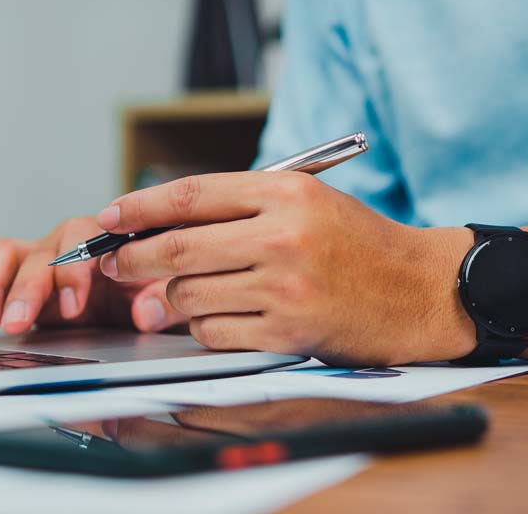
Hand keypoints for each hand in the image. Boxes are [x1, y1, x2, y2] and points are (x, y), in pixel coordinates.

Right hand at [0, 217, 184, 333]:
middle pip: (41, 252)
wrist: (139, 299)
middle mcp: (69, 243)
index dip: (75, 272)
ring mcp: (40, 259)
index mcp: (109, 240)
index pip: (87, 241)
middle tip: (16, 322)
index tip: (74, 307)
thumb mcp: (167, 298)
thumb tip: (147, 314)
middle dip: (27, 288)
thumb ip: (162, 303)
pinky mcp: (17, 278)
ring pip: (5, 255)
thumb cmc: (152, 289)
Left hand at [94, 172, 476, 365]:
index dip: (138, 207)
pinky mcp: (288, 333)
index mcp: (285, 193)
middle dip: (131, 258)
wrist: (418, 290)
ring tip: (181, 293)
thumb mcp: (307, 202)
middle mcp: (282, 236)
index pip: (191, 196)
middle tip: (113, 264)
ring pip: (191, 294)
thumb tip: (164, 226)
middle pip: (178, 247)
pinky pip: (215, 333)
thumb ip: (241, 208)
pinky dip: (206, 328)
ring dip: (175, 297)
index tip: (109, 218)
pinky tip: (220, 317)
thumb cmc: (359, 243)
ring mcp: (285, 287)